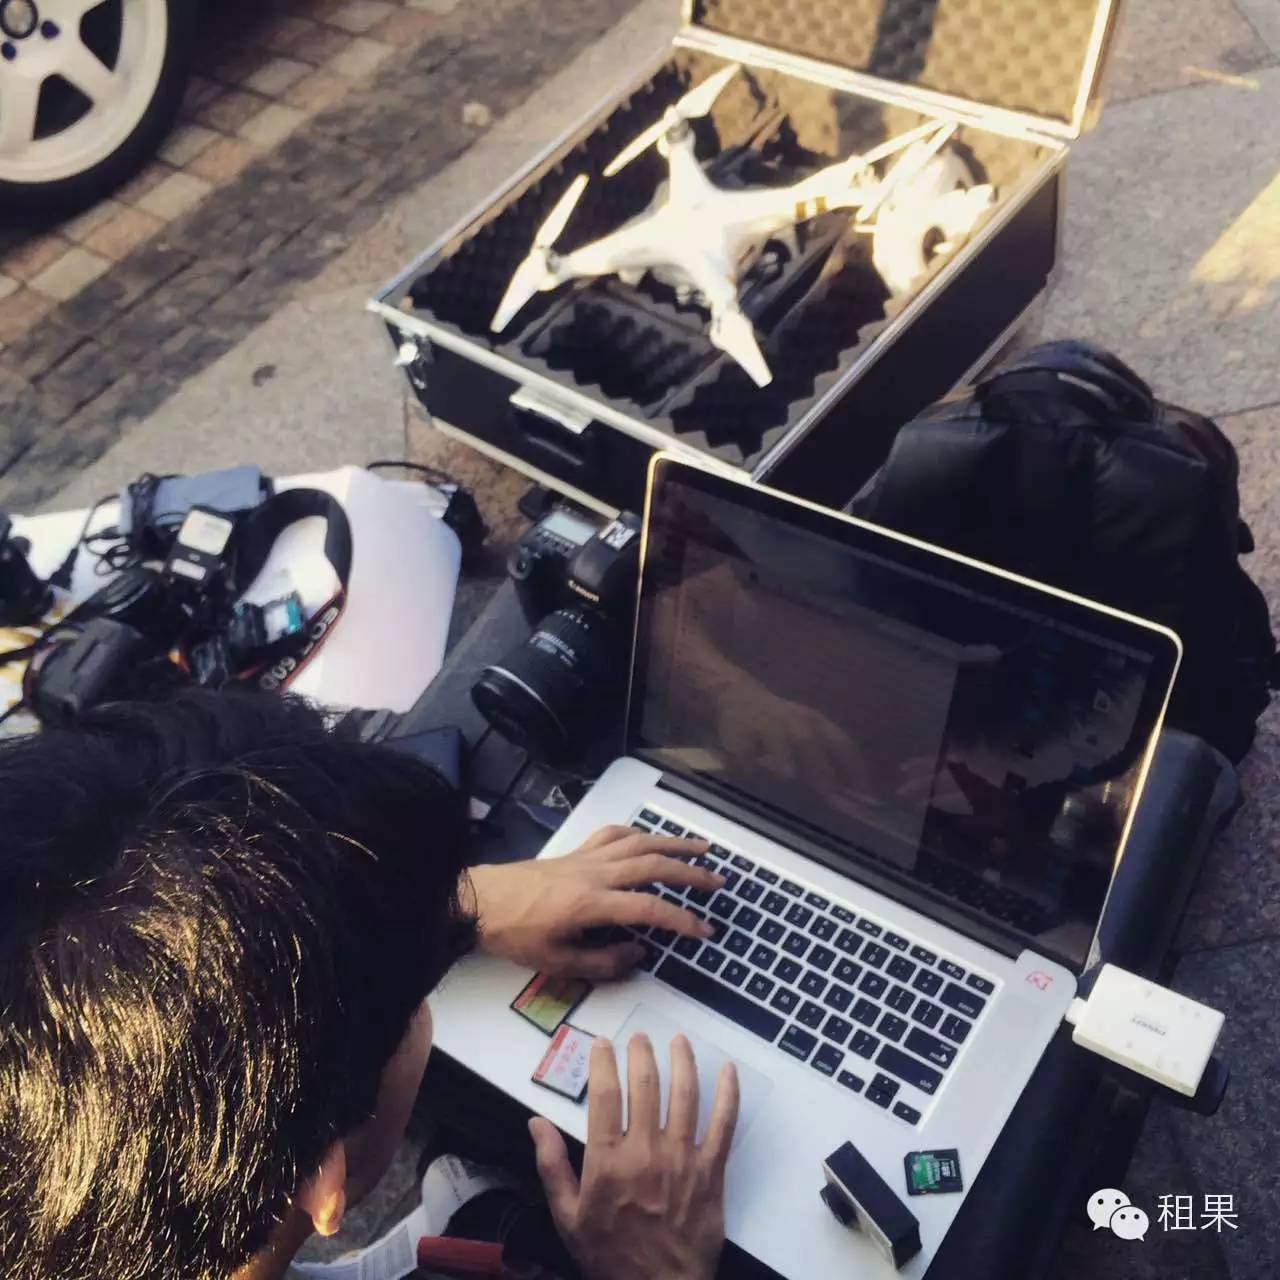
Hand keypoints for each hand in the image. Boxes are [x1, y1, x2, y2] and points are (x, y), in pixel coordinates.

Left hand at [466, 826, 723, 978]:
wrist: (481, 902)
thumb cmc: (516, 935)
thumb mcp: (558, 963)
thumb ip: (603, 961)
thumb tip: (640, 952)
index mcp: (591, 903)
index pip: (649, 908)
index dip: (682, 919)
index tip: (704, 930)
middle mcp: (595, 873)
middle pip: (654, 865)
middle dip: (690, 874)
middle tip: (717, 882)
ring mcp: (586, 857)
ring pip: (639, 842)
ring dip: (673, 843)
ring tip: (701, 848)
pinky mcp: (576, 851)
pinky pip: (613, 834)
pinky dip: (637, 833)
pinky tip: (651, 838)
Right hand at [529, 1034, 739, 1279]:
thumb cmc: (610, 1257)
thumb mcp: (568, 1218)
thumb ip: (552, 1166)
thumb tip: (536, 1123)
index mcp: (608, 1161)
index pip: (604, 1095)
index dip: (602, 1062)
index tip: (602, 1043)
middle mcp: (646, 1152)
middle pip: (645, 1085)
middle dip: (642, 1053)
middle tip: (640, 1038)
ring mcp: (682, 1160)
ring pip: (685, 1095)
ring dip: (682, 1061)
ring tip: (679, 1041)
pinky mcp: (711, 1172)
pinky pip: (723, 1125)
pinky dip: (728, 1095)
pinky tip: (729, 1072)